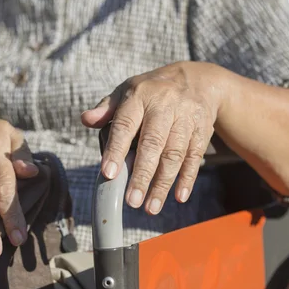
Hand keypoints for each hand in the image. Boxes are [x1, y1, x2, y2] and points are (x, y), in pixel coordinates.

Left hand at [81, 62, 221, 214]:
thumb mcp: (127, 92)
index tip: (109, 173)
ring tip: (151, 207)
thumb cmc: (152, 92)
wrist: (197, 80)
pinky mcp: (203, 130)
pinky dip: (187, 178)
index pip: (125, 124)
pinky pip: (195, 157)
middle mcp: (165, 105)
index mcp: (140, 96)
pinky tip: (179, 197)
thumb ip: (106, 109)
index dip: (116, 149)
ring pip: (175, 154)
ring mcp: (187, 117)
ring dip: (163, 183)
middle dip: (142, 175)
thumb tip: (86, 119)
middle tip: (131, 201)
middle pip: (153, 143)